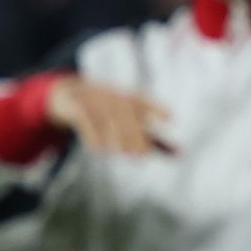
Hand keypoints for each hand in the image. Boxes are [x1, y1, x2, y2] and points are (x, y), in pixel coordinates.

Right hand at [45, 76, 175, 155]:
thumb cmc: (110, 113)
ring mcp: (93, 100)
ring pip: (106, 118)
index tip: (171, 117)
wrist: (69, 95)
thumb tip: (182, 154)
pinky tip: (99, 149)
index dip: (157, 107)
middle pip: (125, 113)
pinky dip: (92, 135)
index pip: (144, 101)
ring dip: (115, 135)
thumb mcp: (132, 122)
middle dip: (134, 132)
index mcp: (129, 99)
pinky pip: (85, 121)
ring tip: (125, 153)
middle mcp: (112, 96)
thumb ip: (154, 139)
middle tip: (142, 154)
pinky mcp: (76, 107)